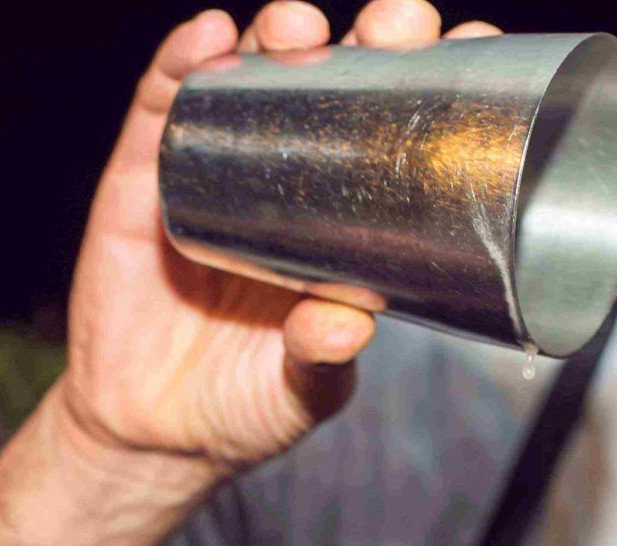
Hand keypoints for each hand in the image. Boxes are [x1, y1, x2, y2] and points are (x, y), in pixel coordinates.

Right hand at [53, 2, 500, 474]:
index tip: (473, 48)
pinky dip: (182, 58)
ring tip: (297, 28)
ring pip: (254, 71)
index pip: (400, 127)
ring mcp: (213, 166)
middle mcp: (287, 176)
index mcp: (347, 214)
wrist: (147, 433)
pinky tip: (209, 37)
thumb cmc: (242, 406)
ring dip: (281, 30)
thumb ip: (319, 361)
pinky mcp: (143, 174)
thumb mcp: (300, 392)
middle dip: (371, 35)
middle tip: (393, 29)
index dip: (435, 78)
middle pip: (337, 76)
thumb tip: (342, 325)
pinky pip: (160, 102)